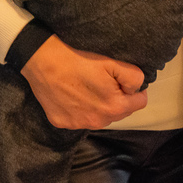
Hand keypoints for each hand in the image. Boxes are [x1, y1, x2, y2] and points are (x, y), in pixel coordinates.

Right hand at [20, 35, 146, 128]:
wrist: (42, 60)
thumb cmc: (77, 58)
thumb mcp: (111, 62)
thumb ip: (133, 77)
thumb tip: (138, 88)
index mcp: (114, 107)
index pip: (140, 103)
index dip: (134, 89)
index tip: (122, 79)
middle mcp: (98, 121)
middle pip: (120, 111)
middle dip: (117, 98)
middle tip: (102, 80)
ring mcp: (79, 124)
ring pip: (100, 116)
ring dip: (99, 105)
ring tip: (86, 86)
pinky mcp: (63, 123)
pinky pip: (79, 118)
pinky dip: (79, 108)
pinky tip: (71, 93)